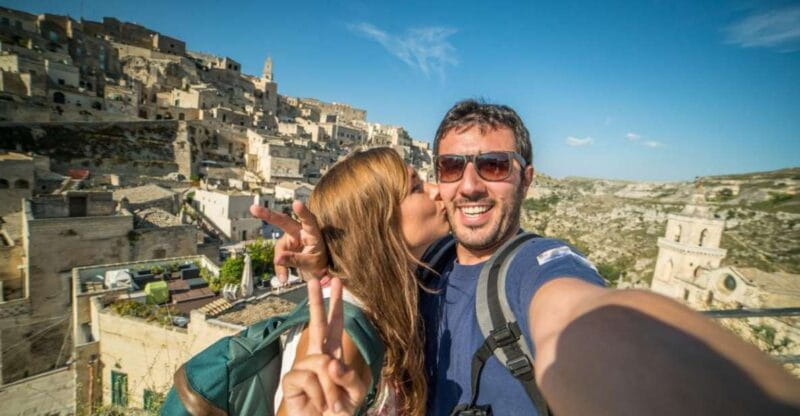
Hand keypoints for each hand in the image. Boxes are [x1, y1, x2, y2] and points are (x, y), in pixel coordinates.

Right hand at [250, 200, 327, 282]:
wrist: (319, 269)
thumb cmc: (320, 262)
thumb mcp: (312, 263)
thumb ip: (296, 260)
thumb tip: (277, 259)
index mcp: (312, 233)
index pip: (308, 220)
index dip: (302, 212)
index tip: (296, 203)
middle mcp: (300, 231)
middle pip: (284, 221)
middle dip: (268, 215)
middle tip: (253, 208)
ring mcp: (291, 238)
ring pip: (279, 246)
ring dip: (279, 261)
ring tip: (285, 278)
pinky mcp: (285, 246)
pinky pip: (279, 256)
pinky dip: (280, 268)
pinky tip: (284, 278)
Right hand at [281, 278, 367, 414]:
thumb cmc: (339, 411)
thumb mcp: (355, 394)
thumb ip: (348, 377)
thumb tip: (328, 362)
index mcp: (334, 356)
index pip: (335, 326)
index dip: (335, 306)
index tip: (336, 284)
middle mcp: (317, 358)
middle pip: (315, 325)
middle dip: (316, 302)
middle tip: (314, 280)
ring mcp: (302, 368)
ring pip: (321, 363)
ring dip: (331, 388)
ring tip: (330, 403)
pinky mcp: (291, 381)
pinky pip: (308, 378)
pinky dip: (318, 394)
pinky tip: (316, 403)